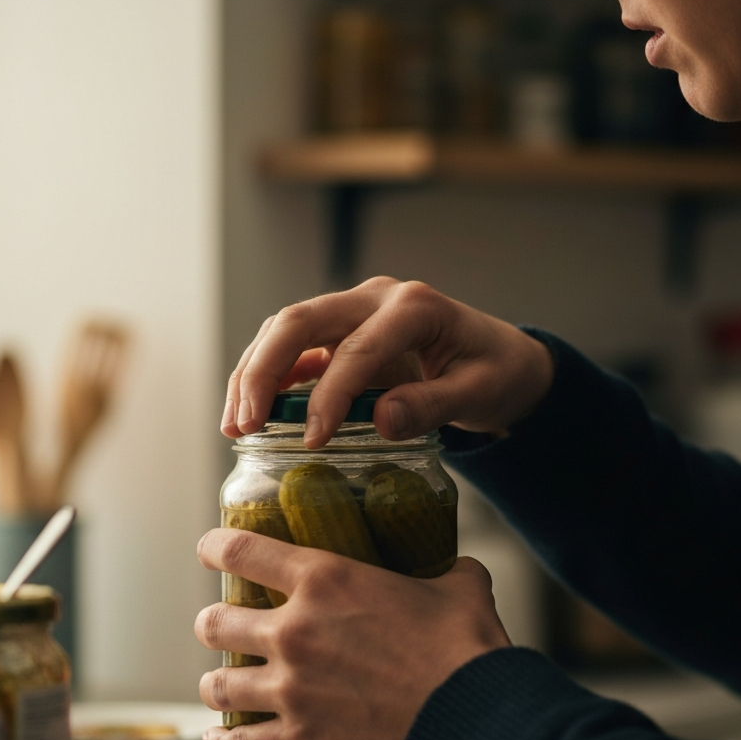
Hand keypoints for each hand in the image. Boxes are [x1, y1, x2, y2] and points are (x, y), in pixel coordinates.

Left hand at [194, 527, 510, 739]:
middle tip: (221, 625)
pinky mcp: (300, 738)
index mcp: (325, 578)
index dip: (216, 547)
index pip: (243, 551)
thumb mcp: (460, 587)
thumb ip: (449, 573)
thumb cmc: (464, 644)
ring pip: (219, 685)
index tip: (210, 549)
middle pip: (216, 622)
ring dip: (215, 684)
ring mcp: (291, 688)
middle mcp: (294, 629)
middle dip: (213, 623)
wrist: (469, 714)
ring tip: (217, 685)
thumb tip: (462, 571)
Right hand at [222, 277, 553, 446]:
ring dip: (254, 374)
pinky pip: (296, 348)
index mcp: (413, 306)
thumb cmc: (496, 373)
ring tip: (235, 426)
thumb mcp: (480, 392)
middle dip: (263, 372)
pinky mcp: (344, 332)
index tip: (312, 441)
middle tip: (243, 425)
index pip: (358, 348)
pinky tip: (253, 414)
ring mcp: (356, 310)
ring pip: (287, 330)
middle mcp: (377, 298)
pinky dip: (269, 378)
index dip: (329, 395)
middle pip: (300, 320)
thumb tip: (380, 420)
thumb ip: (433, 404)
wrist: (504, 358)